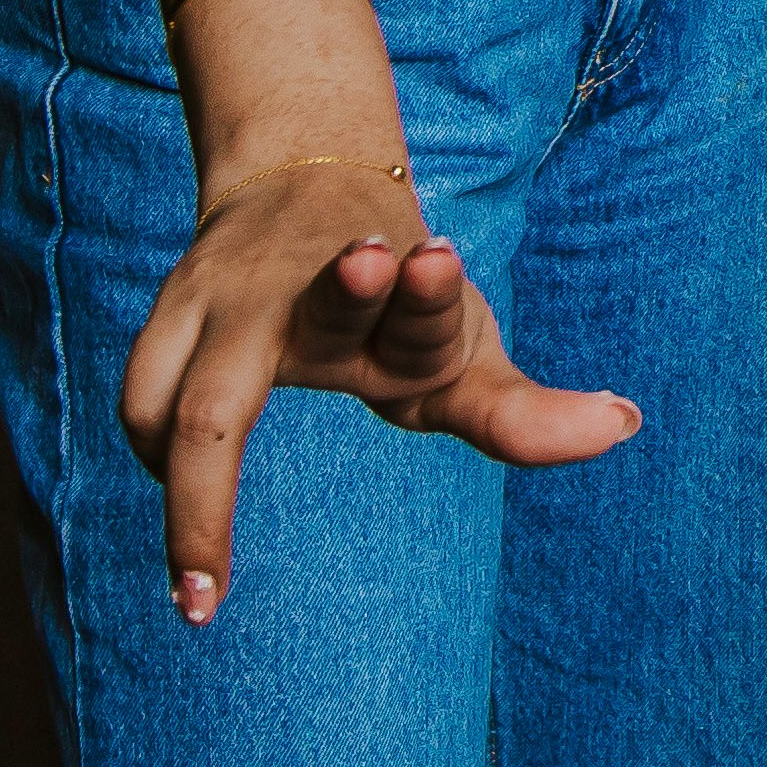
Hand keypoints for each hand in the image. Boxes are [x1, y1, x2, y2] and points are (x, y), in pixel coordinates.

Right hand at [122, 159, 640, 623]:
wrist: (306, 181)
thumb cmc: (400, 294)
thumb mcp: (460, 349)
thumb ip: (520, 413)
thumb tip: (627, 424)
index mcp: (392, 299)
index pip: (414, 304)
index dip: (422, 287)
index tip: (431, 259)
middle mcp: (300, 294)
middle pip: (272, 350)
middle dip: (253, 403)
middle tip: (241, 515)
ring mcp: (222, 302)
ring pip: (173, 385)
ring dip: (177, 460)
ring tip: (198, 585)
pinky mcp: (166, 317)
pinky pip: (139, 401)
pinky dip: (152, 466)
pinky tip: (190, 545)